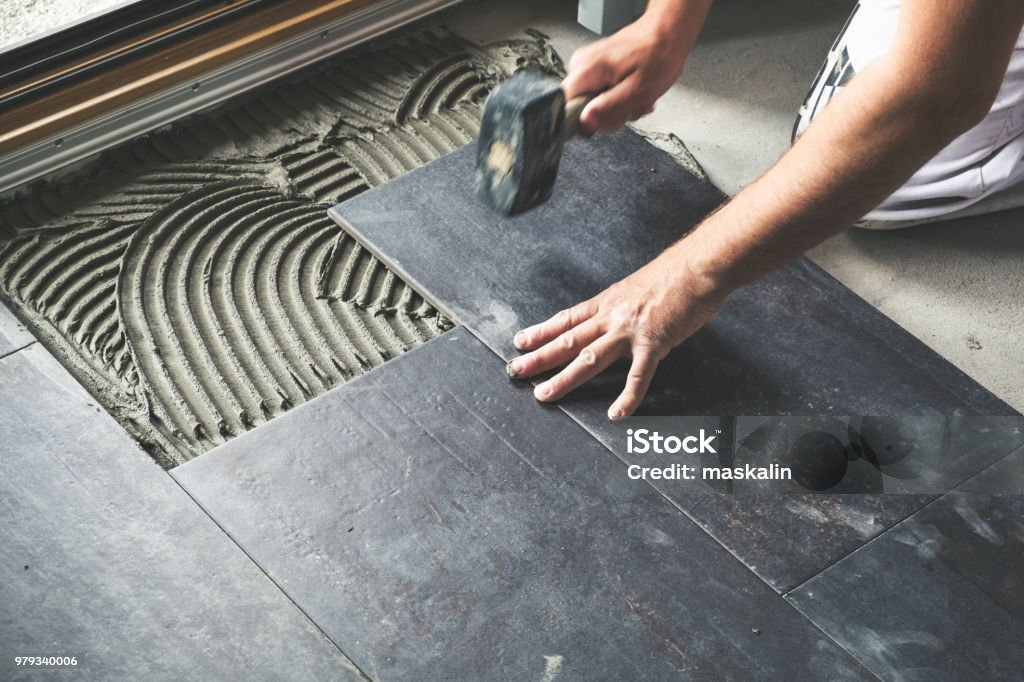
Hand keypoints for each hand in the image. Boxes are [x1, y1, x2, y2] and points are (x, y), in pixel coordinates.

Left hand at [507, 249, 726, 419]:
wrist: (700, 265)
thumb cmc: (676, 273)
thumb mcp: (638, 287)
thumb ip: (624, 306)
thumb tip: (618, 319)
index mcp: (608, 302)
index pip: (566, 319)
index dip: (541, 331)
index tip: (520, 342)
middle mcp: (612, 316)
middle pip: (567, 340)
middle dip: (539, 357)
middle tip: (515, 371)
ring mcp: (630, 331)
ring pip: (588, 358)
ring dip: (564, 378)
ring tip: (544, 394)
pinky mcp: (654, 343)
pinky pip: (637, 376)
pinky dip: (627, 397)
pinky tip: (616, 414)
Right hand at [563, 15, 689, 132]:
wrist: (667, 33)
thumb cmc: (658, 55)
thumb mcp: (638, 90)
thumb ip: (610, 108)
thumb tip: (586, 122)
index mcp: (588, 70)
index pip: (566, 107)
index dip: (587, 120)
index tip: (609, 118)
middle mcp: (581, 65)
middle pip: (581, 108)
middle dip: (609, 114)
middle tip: (631, 107)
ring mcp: (587, 65)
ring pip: (592, 103)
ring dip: (617, 107)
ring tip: (636, 97)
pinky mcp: (595, 67)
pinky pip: (599, 92)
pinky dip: (618, 97)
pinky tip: (633, 92)